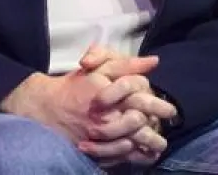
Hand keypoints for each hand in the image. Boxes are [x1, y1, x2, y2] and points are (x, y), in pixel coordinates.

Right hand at [0, 50, 174, 168]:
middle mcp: (106, 114)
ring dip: (152, 140)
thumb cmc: (74, 86)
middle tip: (170, 116)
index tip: (160, 99)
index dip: (151, 94)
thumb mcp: (97, 68)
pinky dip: (138, 155)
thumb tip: (154, 61)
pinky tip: (147, 153)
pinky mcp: (99, 148)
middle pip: (140, 117)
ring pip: (135, 139)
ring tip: (161, 142)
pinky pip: (123, 155)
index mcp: (107, 90)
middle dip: (158, 118)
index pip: (138, 90)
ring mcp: (102, 134)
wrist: (47, 109)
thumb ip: (125, 64)